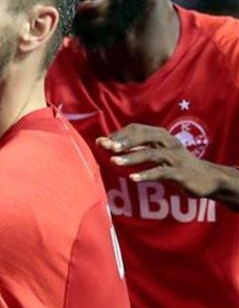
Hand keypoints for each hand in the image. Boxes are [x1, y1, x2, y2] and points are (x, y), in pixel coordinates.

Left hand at [99, 123, 238, 206]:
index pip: (137, 129)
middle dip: (125, 141)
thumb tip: (101, 142)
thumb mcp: (153, 154)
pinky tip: (133, 178)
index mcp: (160, 135)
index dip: (119, 135)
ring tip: (114, 161)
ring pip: (152, 154)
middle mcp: (168, 142)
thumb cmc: (173, 164)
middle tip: (107, 147)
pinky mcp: (181, 173)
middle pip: (144, 137)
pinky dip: (147, 174)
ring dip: (132, 157)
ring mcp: (175, 157)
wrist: (207, 178)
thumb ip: (130, 149)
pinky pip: (162, 172)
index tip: (102, 142)